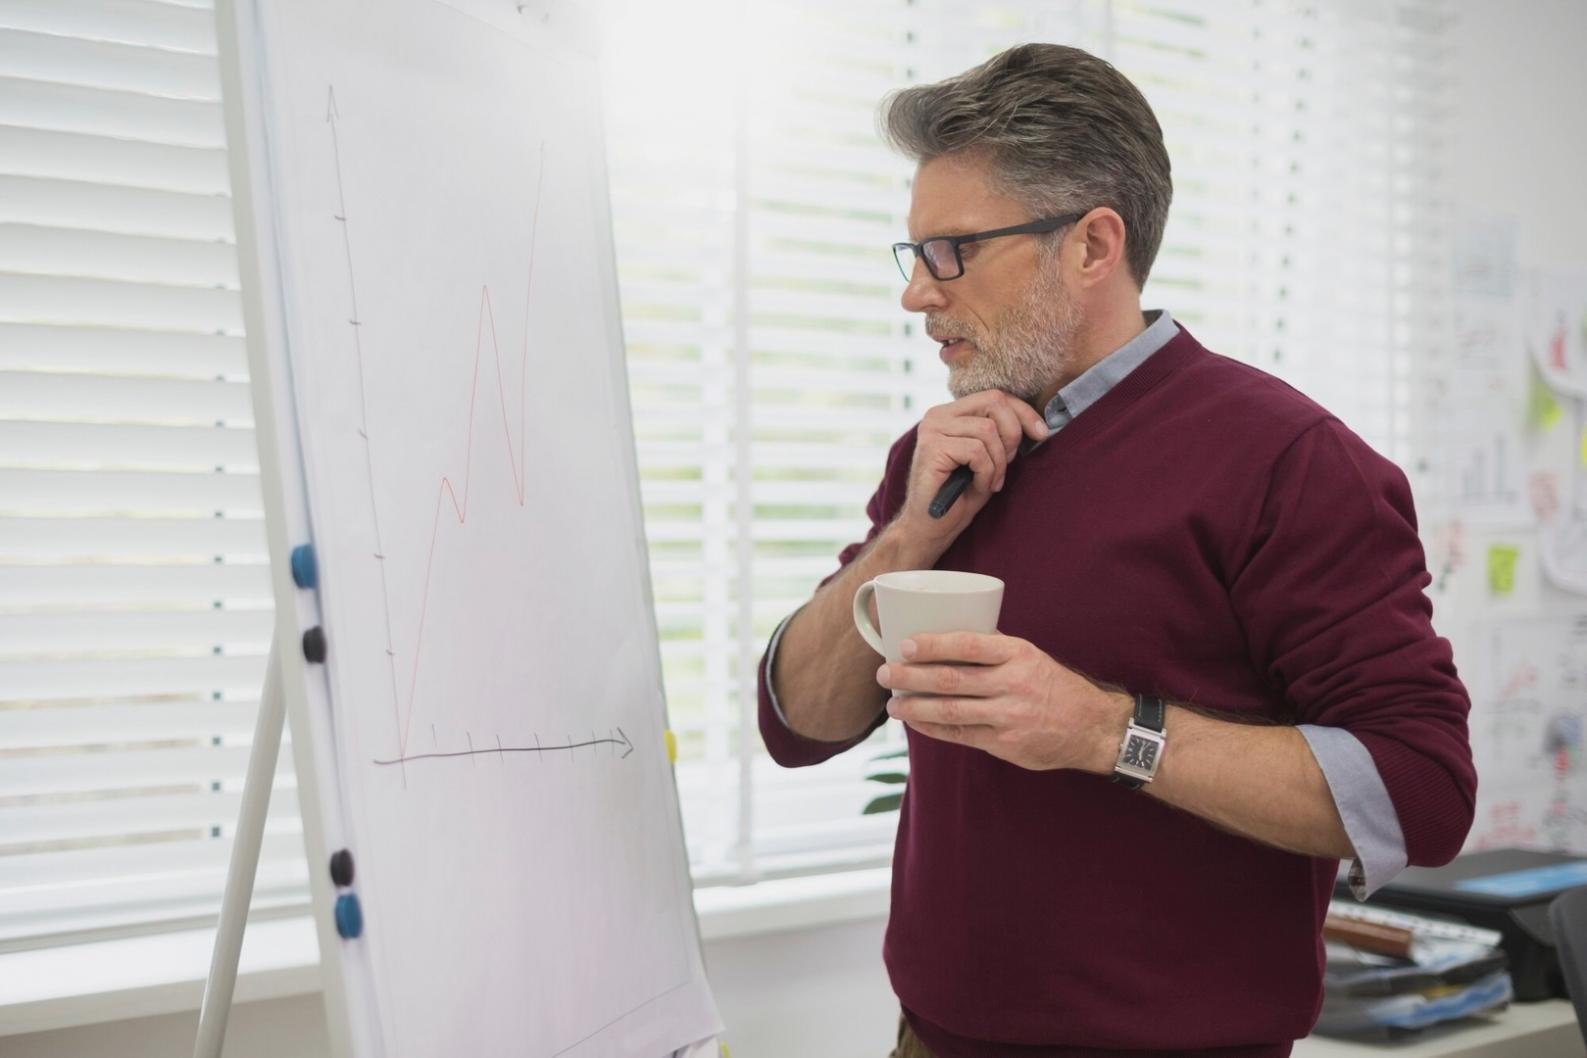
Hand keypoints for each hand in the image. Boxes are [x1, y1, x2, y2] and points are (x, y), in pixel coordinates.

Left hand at [876, 631, 1130, 771]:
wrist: (1091, 727)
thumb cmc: (1054, 686)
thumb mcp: (1030, 656)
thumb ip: (994, 648)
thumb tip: (946, 635)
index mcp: (1018, 654)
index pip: (968, 644)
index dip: (933, 644)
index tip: (905, 645)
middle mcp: (1014, 684)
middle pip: (952, 679)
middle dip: (911, 677)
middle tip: (886, 674)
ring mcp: (1009, 716)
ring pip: (951, 711)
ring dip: (916, 707)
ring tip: (892, 704)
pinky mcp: (1005, 744)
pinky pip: (961, 735)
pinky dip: (934, 728)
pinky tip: (916, 722)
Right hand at [895, 392, 1049, 546]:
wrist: (930, 527)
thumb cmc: (960, 496)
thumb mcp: (989, 459)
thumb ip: (1002, 436)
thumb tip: (1036, 425)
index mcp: (951, 413)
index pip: (995, 396)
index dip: (1023, 412)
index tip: (1042, 434)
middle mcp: (937, 415)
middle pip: (994, 402)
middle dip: (1012, 435)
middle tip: (1007, 465)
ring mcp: (932, 430)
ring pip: (987, 430)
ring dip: (998, 462)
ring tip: (989, 482)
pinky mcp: (931, 448)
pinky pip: (976, 451)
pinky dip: (986, 472)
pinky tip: (977, 486)